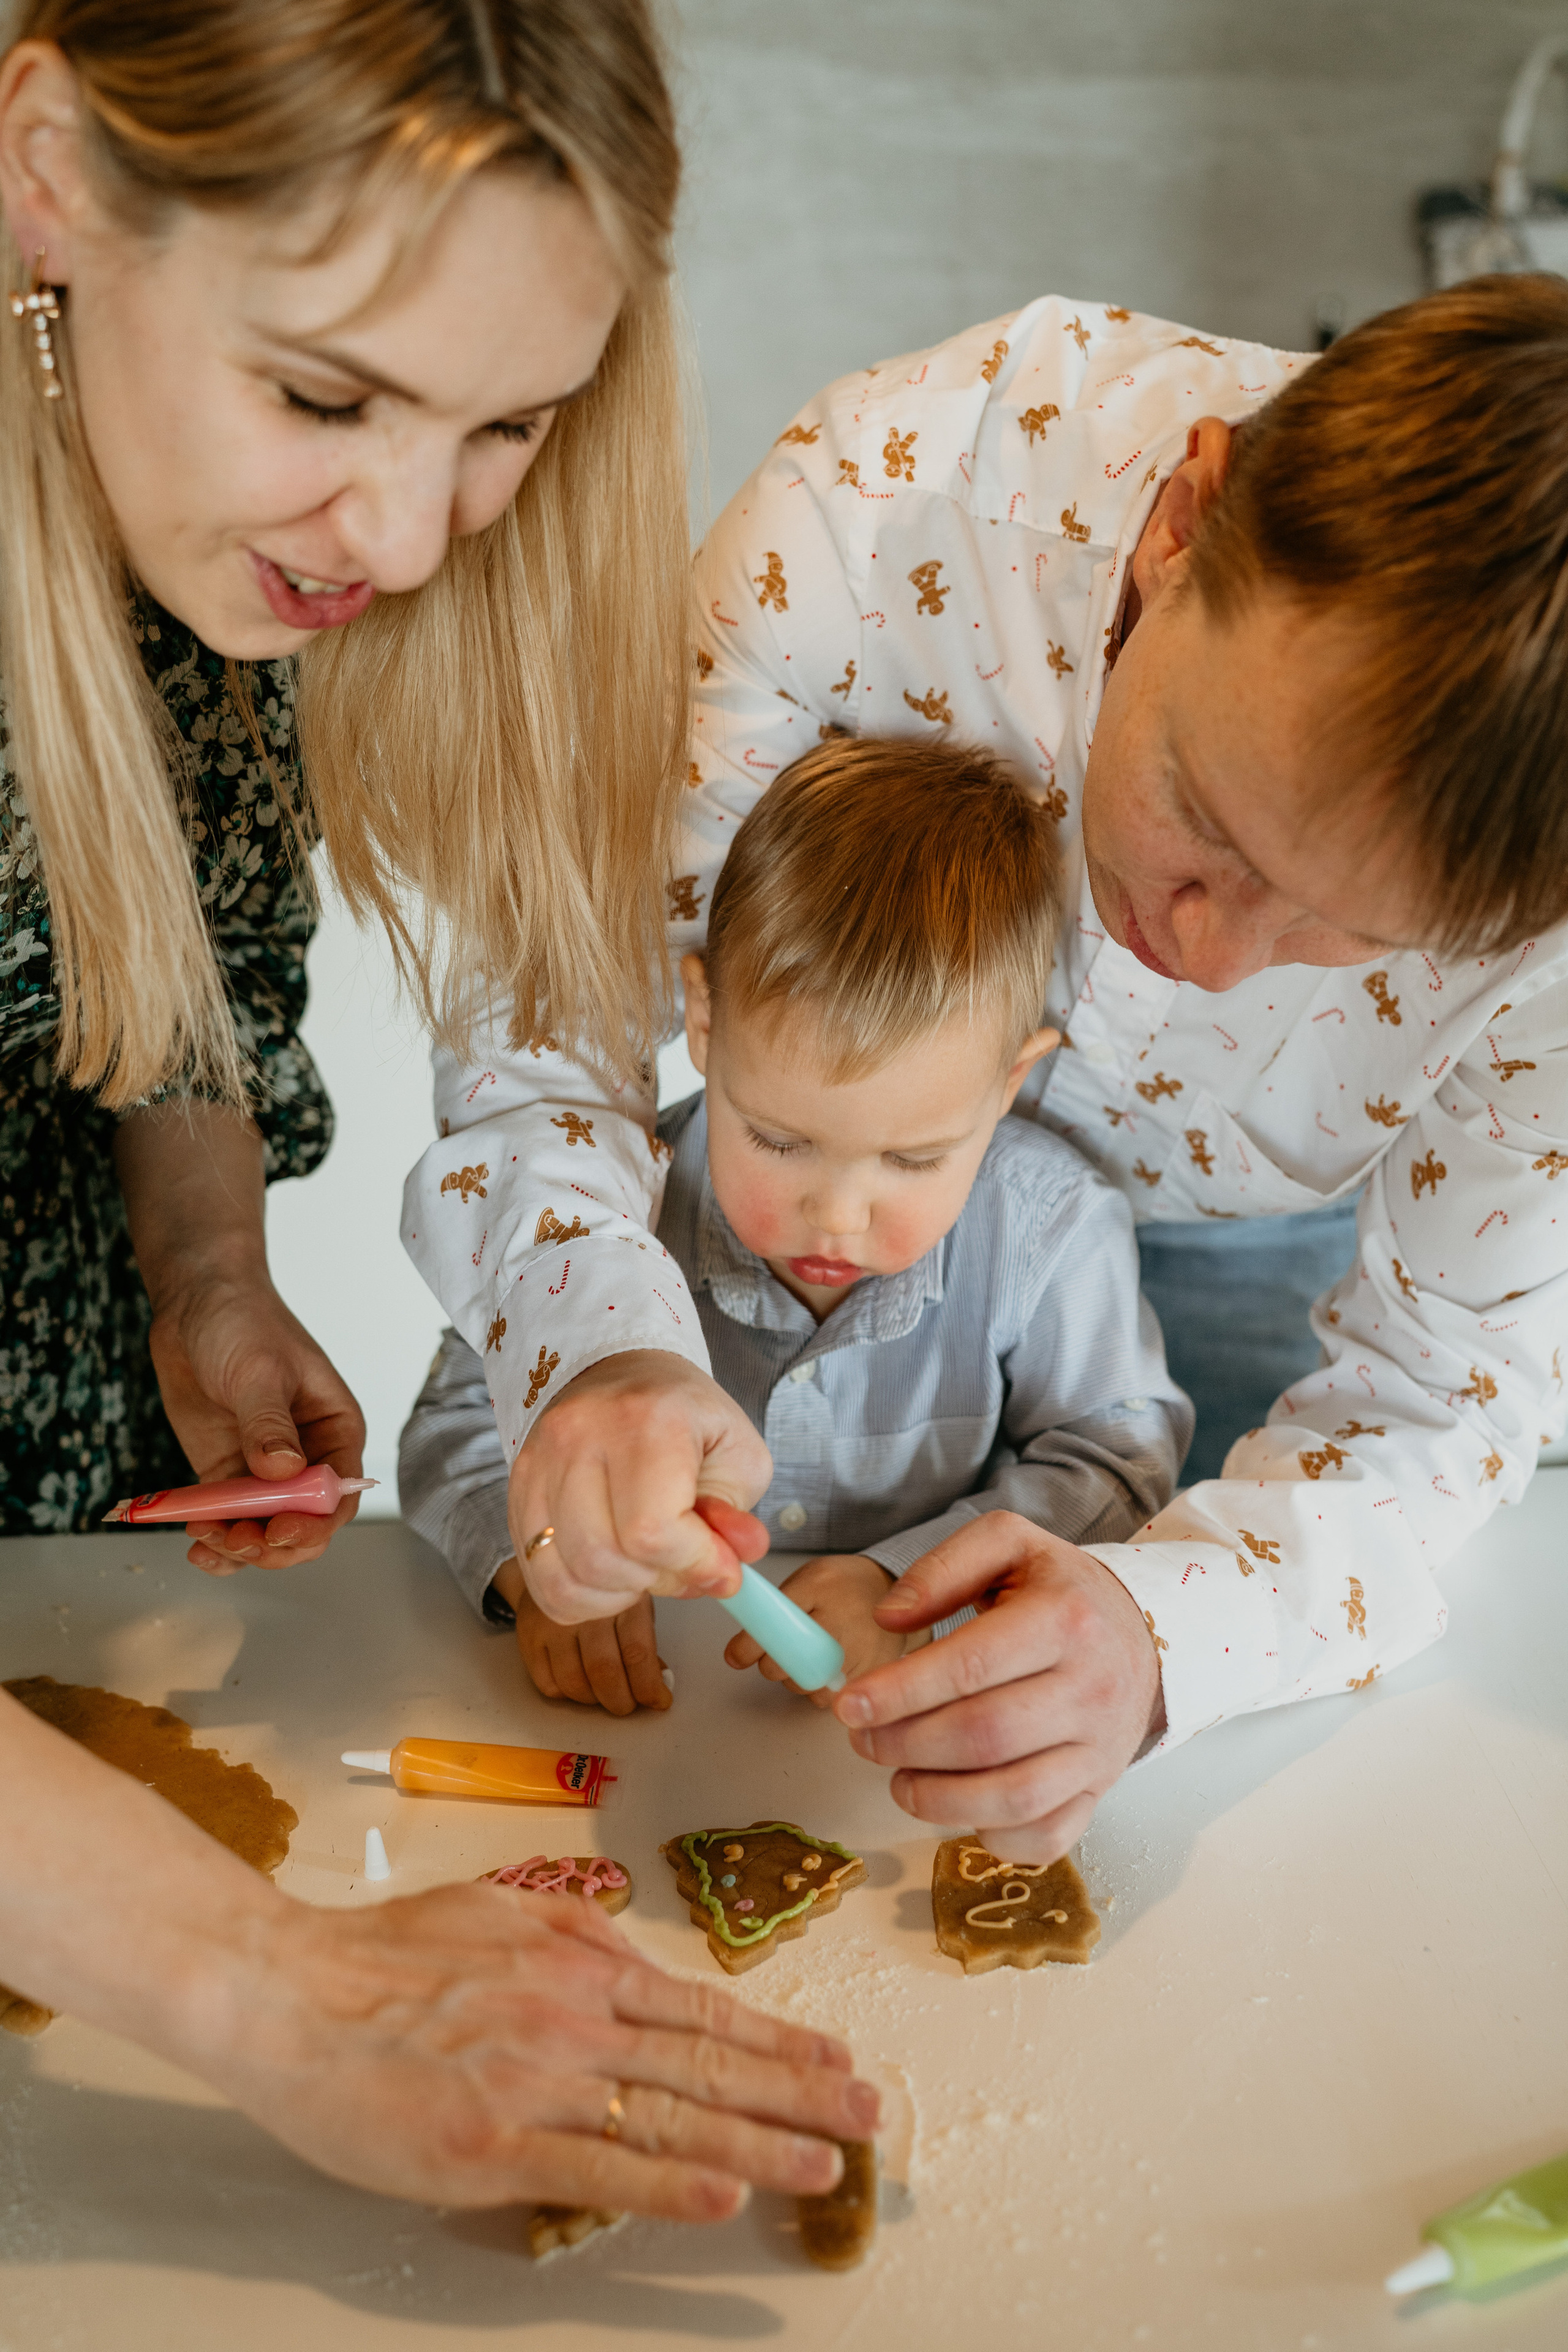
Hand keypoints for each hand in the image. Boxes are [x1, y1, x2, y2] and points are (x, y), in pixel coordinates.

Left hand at [148, 1273, 365, 1573]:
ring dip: (238, 1548)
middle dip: (272, 1544)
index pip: (338, 1494)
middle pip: (303, 1525)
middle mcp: (307, 1458)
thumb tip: (283, 1471)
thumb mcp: (260, 1370)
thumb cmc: (244, 1323)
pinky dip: (214, 1537)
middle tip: (237, 1542)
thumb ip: (269, 1423)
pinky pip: (227, 1519)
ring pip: (263, 1531)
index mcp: (335, 1431)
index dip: (313, 1522)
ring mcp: (263, 1470)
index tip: (278, 1530)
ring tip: (204, 1538)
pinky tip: (196, 1540)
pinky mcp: (225, 1473)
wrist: (196, 1304)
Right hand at [217, 1880, 879, 2214]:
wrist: (291, 1992)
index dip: (775, 2039)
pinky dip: (669, 2183)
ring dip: (759, 2142)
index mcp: (577, 1966)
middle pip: (708, 2064)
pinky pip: (598, 2165)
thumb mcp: (498, 1906)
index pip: (699, 2012)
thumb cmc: (384, 1955)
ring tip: (825, 2164)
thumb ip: (574, 1929)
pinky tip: (723, 2194)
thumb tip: (633, 1955)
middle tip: (867, 2114)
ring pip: (671, 2116)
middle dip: (798, 2091)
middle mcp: (575, 2018)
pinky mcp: (494, 2144)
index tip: (834, 2059)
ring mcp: (539, 2081)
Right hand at [494, 1560, 672, 1714]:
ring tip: (605, 1695)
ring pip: (574, 1683)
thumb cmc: (603, 1591)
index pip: (637, 1652)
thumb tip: (658, 1683)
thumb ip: (646, 1642)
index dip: (649, 1686)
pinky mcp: (528, 1637)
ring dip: (594, 1700)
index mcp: (621, 1598)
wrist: (554, 1565)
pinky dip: (568, 1695)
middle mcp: (584, 1610)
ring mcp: (552, 1624)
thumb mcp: (634, 1604)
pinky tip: (580, 1685)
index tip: (659, 1701)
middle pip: (604, 1671)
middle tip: (628, 1704)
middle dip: (621, 1700)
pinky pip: (548, 1684)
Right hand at [508, 1349, 771, 1621]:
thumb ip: (735, 1518)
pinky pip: (540, 1579)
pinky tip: (612, 1574)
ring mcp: (537, 1464)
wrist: (620, 1372)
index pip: (652, 1529)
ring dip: (618, 1591)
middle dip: (656, 1580)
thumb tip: (726, 1574)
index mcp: (643, 1418)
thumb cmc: (684, 1417)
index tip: (721, 1568)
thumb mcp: (736, 1455)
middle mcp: (578, 1436)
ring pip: (566, 1576)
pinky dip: (583, 1596)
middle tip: (683, 1563)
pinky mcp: (517, 1492)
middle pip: (603, 1558)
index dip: (693, 1565)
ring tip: (647, 1565)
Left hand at [724, 1554, 908, 1707]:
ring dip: (796, 1679)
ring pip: (804, 1685)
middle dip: (771, 1663)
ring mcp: (860, 1650)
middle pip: (784, 1663)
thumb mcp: (808, 1579)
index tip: (736, 1656)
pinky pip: (829, 1697)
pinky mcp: (873, 1674)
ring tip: (811, 1656)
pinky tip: (827, 1669)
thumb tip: (738, 1650)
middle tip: (780, 1653)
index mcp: (819, 1585)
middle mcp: (841, 1617)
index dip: (747, 1646)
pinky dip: (820, 1689)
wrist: (893, 1592)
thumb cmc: (844, 1585)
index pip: (773, 1622)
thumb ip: (775, 1608)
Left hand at [831, 1513, 1164, 1863]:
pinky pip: (1044, 1836)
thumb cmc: (1062, 1592)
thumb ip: (943, 1569)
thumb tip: (889, 1616)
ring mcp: (1099, 1749)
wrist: (1142, 1634)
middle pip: (984, 1737)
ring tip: (898, 1778)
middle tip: (863, 1737)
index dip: (901, 1690)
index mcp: (1065, 1619)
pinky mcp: (1098, 1791)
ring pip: (1013, 1797)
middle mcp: (1091, 1689)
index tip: (850, 1702)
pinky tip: (957, 1806)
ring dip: (936, 1799)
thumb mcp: (1009, 1546)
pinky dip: (991, 1835)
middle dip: (905, 1744)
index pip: (972, 1665)